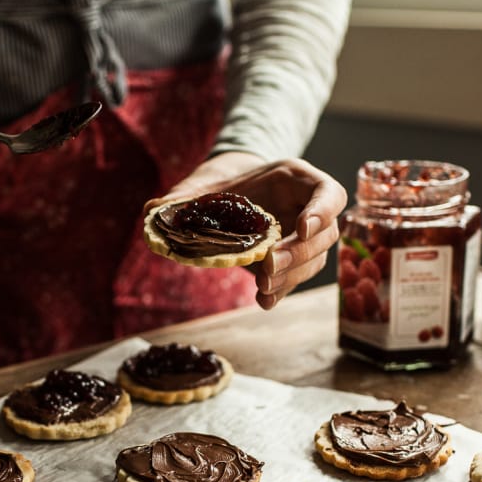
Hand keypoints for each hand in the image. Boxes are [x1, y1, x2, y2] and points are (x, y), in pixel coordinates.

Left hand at [149, 152, 346, 308]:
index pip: (329, 193)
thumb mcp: (203, 183)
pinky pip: (295, 278)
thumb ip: (183, 195)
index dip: (322, 211)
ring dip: (291, 276)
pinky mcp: (291, 261)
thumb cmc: (220, 183)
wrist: (226, 193)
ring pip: (314, 260)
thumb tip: (152, 209)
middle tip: (268, 267)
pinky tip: (263, 301)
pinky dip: (281, 291)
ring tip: (262, 287)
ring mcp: (303, 237)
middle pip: (324, 235)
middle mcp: (308, 208)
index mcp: (297, 180)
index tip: (300, 228)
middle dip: (298, 254)